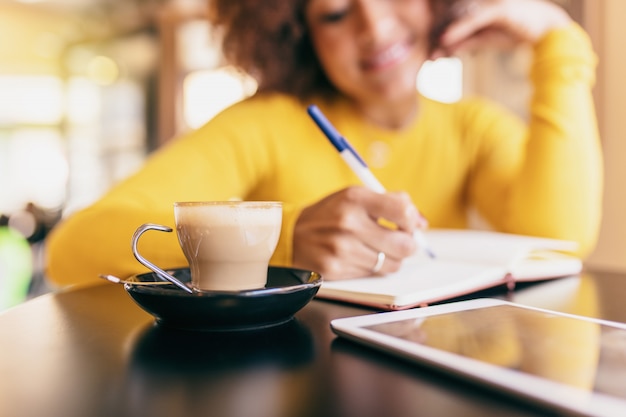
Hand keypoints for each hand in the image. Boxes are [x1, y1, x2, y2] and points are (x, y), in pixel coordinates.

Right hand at [292, 187, 426, 279]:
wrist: (289, 235)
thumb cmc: (329, 214)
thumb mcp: (354, 196)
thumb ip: (389, 202)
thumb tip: (421, 222)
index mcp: (355, 198)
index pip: (402, 210)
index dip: (412, 219)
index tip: (408, 223)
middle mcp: (348, 223)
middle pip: (404, 244)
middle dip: (408, 244)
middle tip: (401, 241)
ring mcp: (341, 249)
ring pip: (392, 264)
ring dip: (392, 258)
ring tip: (379, 249)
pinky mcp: (336, 269)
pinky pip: (372, 274)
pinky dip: (372, 267)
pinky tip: (360, 256)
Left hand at [431, 0, 571, 58]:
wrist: (544, 30)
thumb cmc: (515, 32)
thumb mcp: (485, 40)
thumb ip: (466, 42)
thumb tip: (445, 49)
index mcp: (476, 8)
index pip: (450, 18)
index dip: (435, 31)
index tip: (424, 49)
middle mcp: (480, 3)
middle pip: (451, 17)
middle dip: (436, 35)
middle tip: (423, 54)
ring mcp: (489, 3)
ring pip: (459, 18)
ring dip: (443, 35)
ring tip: (430, 51)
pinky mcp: (499, 9)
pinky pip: (474, 20)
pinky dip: (459, 30)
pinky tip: (446, 40)